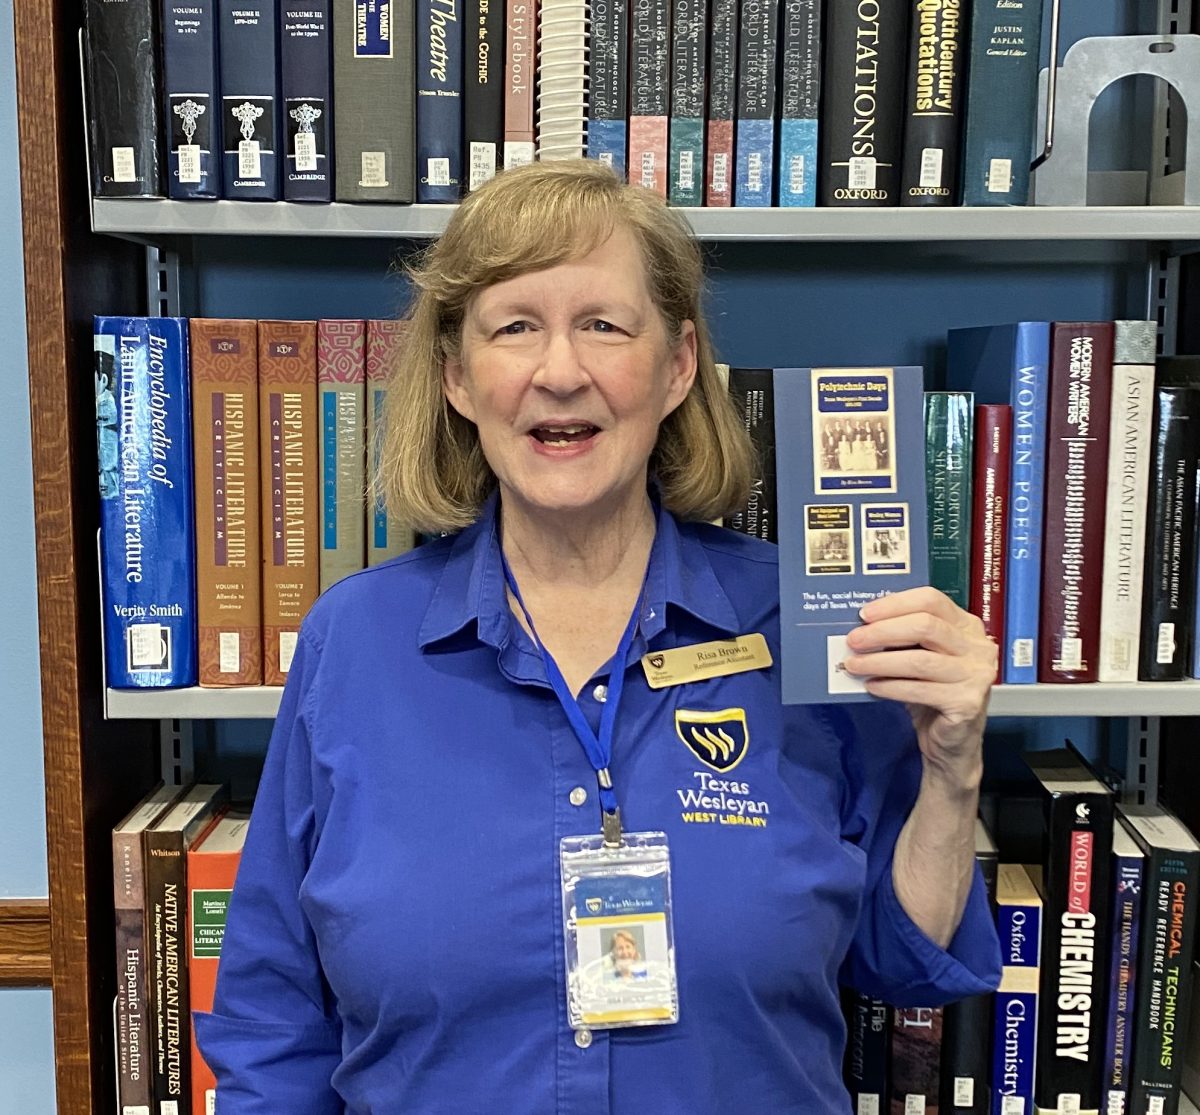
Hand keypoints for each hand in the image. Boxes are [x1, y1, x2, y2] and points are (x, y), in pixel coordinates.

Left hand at [841, 587, 996, 783]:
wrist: (951, 741)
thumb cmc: (933, 692)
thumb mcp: (921, 656)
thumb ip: (903, 639)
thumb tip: (862, 626)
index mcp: (967, 626)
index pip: (931, 600)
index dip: (895, 604)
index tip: (865, 614)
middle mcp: (978, 647)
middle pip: (925, 626)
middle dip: (883, 631)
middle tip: (854, 640)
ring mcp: (976, 675)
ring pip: (919, 660)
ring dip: (880, 661)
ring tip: (855, 665)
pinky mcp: (967, 702)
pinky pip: (919, 689)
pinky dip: (890, 687)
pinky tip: (872, 686)